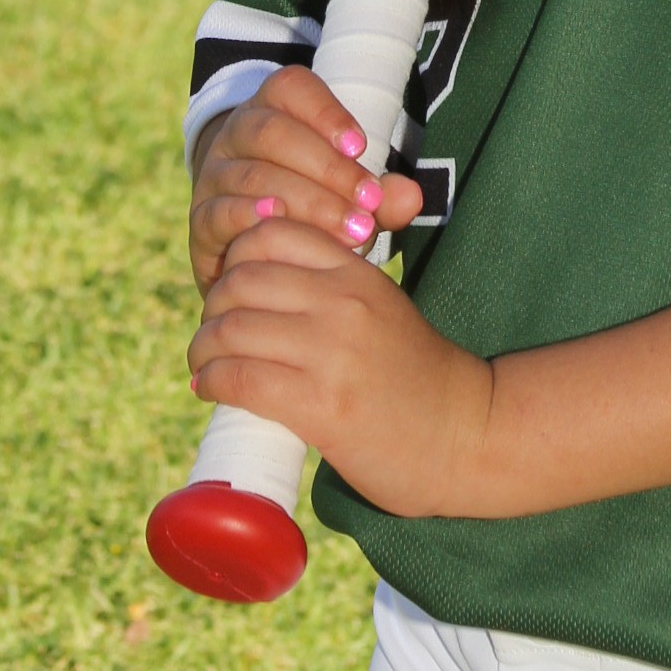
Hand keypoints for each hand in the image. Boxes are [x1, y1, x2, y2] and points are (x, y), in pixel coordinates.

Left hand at [188, 218, 491, 515]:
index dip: (235, 258)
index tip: (231, 289)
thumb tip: (255, 281)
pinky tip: (211, 388)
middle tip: (213, 333)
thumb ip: (333, 287)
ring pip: (231, 329)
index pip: (270, 233)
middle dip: (212, 307)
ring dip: (203, 348)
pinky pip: (240, 378)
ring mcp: (333, 353)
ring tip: (205, 364)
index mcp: (358, 274)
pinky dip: (212, 382)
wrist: (466, 436)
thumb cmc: (416, 377)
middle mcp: (344, 303)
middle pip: (240, 280)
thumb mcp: (382, 307)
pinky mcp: (322, 406)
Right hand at [189, 63, 423, 299]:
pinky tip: (280, 224)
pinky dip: (248, 216)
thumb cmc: (313, 205)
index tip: (362, 147)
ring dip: (305, 201)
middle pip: (272, 133)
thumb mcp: (349, 193)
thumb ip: (380, 195)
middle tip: (368, 204)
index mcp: (272, 109)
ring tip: (349, 229)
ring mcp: (213, 176)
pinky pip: (217, 211)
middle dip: (327, 169)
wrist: (249, 242)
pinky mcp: (200, 221)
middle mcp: (236, 135)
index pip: (290, 88)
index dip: (325, 112)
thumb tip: (413, 198)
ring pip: (251, 175)